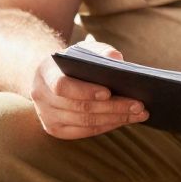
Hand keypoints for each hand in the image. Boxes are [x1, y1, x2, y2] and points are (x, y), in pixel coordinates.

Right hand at [28, 42, 147, 139]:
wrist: (52, 76)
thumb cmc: (74, 62)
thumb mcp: (84, 50)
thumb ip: (100, 51)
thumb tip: (116, 58)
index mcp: (45, 73)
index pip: (62, 85)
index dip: (85, 91)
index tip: (109, 92)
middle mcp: (40, 96)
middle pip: (79, 107)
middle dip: (113, 106)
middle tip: (139, 105)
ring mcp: (46, 116)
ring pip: (85, 122)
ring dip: (116, 118)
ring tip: (140, 113)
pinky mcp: (55, 129)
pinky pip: (85, 131)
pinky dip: (108, 125)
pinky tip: (126, 120)